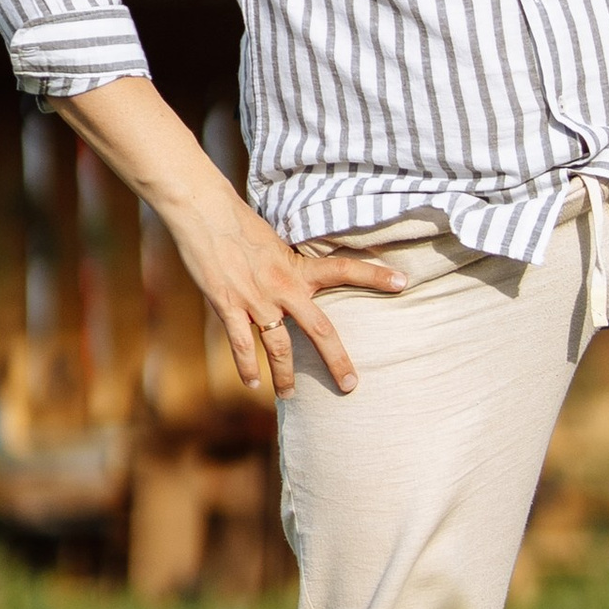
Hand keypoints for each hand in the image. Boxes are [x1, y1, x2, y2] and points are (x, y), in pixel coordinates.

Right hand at [55, 75, 405, 396]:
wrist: (204, 212)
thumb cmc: (239, 223)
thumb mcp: (275, 243)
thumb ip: (289, 266)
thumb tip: (300, 280)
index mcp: (299, 266)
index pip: (345, 269)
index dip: (375, 275)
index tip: (404, 281)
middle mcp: (284, 286)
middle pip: (319, 329)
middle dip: (336, 360)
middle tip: (351, 385)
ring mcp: (256, 299)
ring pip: (278, 347)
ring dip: (285, 374)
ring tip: (290, 395)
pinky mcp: (229, 306)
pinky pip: (241, 345)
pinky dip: (247, 366)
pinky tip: (253, 383)